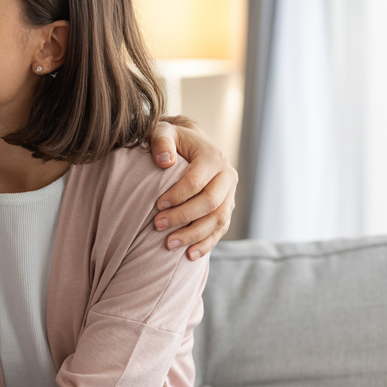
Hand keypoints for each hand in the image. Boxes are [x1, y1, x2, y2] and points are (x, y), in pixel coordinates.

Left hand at [148, 116, 236, 260]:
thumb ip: (162, 141)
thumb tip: (165, 162)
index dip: (177, 195)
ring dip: (194, 235)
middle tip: (157, 225)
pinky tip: (190, 255)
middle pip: (209, 203)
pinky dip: (206, 243)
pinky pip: (221, 230)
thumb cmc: (172, 140)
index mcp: (213, 157)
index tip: (156, 205)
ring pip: (218, 220)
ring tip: (169, 244)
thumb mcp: (164, 132)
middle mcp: (227, 175)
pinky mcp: (227, 207)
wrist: (190, 145)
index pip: (197, 181)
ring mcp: (230, 194)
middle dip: (183, 217)